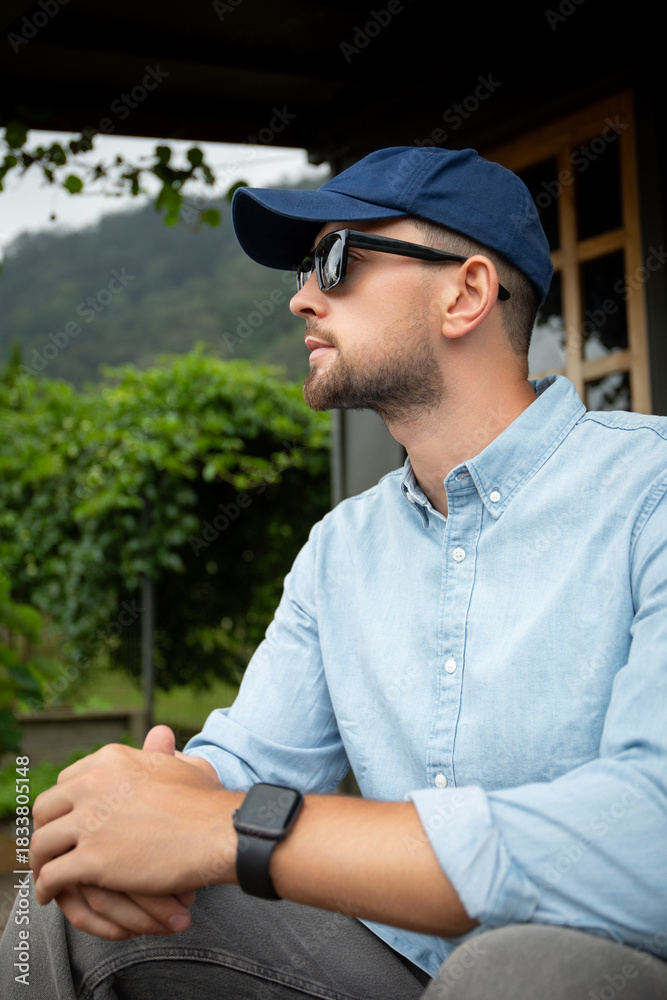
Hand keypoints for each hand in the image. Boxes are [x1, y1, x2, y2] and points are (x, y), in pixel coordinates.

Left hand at [32, 725, 239, 929]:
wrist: (219, 831)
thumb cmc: (208, 801)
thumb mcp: (185, 763)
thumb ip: (165, 750)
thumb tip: (161, 735)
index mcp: (111, 759)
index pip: (66, 781)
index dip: (64, 805)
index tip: (68, 821)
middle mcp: (93, 784)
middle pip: (46, 808)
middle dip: (46, 829)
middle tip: (53, 848)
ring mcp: (90, 821)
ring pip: (42, 843)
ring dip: (41, 861)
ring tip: (47, 875)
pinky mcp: (92, 858)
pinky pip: (52, 875)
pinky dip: (46, 888)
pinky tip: (50, 895)